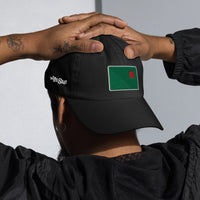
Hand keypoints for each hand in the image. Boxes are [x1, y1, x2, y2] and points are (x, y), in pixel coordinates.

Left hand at [0, 12, 126, 63]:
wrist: (33, 45)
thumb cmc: (46, 45)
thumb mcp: (66, 47)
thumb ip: (83, 46)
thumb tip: (100, 46)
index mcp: (78, 27)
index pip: (99, 19)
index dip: (112, 21)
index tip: (123, 24)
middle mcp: (76, 26)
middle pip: (96, 19)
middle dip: (110, 21)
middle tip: (121, 25)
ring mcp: (73, 30)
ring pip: (91, 25)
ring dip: (102, 25)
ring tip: (111, 29)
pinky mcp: (70, 37)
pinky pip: (85, 32)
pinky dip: (93, 33)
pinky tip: (93, 39)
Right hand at [59, 13, 174, 61]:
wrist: (150, 46)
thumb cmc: (146, 47)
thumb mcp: (143, 50)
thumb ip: (136, 51)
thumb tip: (127, 52)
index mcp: (121, 30)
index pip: (102, 27)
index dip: (91, 32)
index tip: (79, 37)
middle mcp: (114, 28)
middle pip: (94, 21)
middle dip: (79, 21)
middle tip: (64, 22)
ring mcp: (111, 31)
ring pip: (92, 24)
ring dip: (79, 22)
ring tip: (65, 23)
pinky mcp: (109, 36)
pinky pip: (94, 30)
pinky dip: (84, 30)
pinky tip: (75, 34)